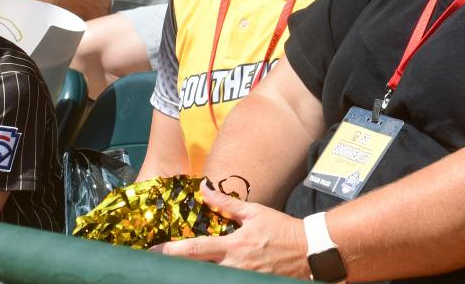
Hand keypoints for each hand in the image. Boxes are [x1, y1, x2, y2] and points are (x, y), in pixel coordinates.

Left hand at [158, 180, 310, 278]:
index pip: (196, 249)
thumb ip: (226, 204)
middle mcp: (235, 266)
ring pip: (212, 279)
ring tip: (180, 272)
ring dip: (197, 274)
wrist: (311, 251)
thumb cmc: (283, 230)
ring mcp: (244, 279)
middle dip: (178, 269)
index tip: (154, 251)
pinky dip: (217, 278)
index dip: (172, 251)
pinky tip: (208, 274)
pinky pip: (229, 282)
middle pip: (199, 271)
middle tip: (159, 267)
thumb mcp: (255, 212)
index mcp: (234, 245)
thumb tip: (204, 190)